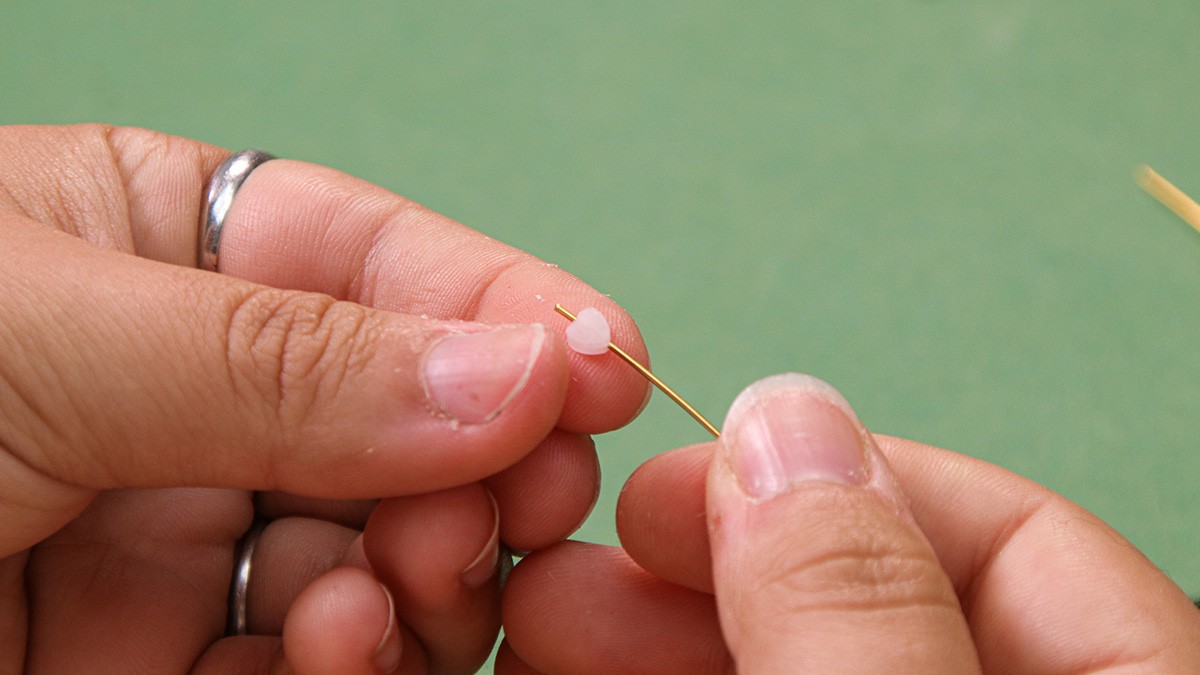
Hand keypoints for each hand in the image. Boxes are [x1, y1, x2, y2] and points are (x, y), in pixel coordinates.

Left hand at [0, 124, 648, 672]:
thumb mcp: (48, 330)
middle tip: (524, 494)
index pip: (374, 262)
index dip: (502, 307)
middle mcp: (182, 392)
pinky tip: (347, 644)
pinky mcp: (149, 658)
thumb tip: (523, 370)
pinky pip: (305, 664)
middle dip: (483, 458)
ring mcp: (169, 535)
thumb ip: (286, 360)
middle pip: (403, 420)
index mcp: (153, 248)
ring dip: (435, 572)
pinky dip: (359, 663)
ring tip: (420, 575)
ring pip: (379, 555)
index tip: (608, 366)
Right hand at [502, 374, 1199, 672]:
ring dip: (651, 645)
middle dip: (707, 579)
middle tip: (570, 567)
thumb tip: (788, 418)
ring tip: (532, 619)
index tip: (673, 488)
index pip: (1020, 546)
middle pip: (874, 612)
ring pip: (787, 673)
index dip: (838, 486)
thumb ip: (865, 614)